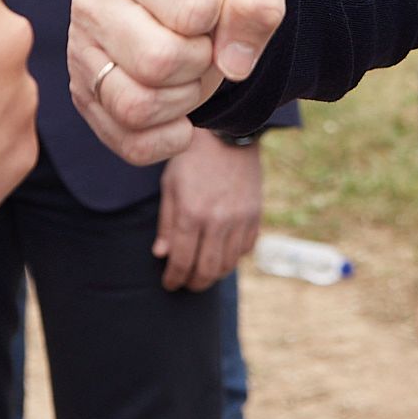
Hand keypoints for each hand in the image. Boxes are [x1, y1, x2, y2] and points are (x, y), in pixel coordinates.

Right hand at [67, 0, 290, 165]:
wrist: (203, 2)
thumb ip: (258, 2)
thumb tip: (234, 65)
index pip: (193, 10)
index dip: (222, 17)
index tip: (216, 3)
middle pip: (157, 62)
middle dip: (201, 62)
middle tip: (205, 44)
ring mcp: (80, 50)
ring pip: (135, 106)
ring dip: (183, 101)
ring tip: (189, 72)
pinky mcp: (84, 94)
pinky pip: (128, 141)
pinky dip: (168, 138)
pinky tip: (182, 114)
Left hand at [154, 132, 262, 290]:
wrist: (226, 134)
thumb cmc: (191, 159)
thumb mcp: (170, 186)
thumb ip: (167, 224)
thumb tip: (162, 255)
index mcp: (191, 213)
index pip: (182, 261)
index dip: (174, 278)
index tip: (169, 284)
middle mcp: (218, 221)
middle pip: (207, 270)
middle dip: (194, 283)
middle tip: (186, 283)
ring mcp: (240, 219)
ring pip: (228, 264)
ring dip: (214, 274)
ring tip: (203, 272)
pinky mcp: (255, 215)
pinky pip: (246, 249)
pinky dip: (233, 257)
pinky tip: (222, 253)